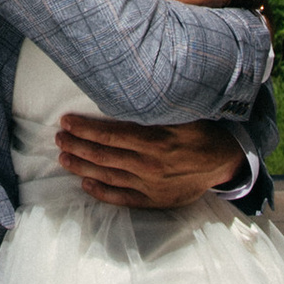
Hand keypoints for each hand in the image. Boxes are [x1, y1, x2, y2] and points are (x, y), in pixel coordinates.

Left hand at [53, 115, 244, 210]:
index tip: (66, 122)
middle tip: (58, 139)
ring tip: (63, 158)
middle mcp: (149, 164)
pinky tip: (86, 184)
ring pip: (108, 176)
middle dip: (76, 146)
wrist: (225, 162)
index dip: (85, 129)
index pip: (110, 134)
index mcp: (155, 140)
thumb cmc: (202, 131)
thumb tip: (130, 83)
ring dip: (82, 167)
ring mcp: (151, 185)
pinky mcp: (155, 200)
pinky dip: (102, 192)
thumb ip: (157, 104)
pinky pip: (123, 198)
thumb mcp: (184, 112)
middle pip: (103, 155)